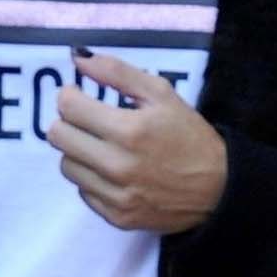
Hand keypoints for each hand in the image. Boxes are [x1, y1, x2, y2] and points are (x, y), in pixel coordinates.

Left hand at [47, 53, 228, 233]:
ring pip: (66, 166)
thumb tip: (78, 59)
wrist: (218, 188)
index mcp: (129, 130)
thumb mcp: (162, 94)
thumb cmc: (190, 136)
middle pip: (58, 137)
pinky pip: (83, 191)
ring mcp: (116, 195)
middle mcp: (118, 165)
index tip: (79, 96)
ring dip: (78, 152)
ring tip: (101, 147)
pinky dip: (92, 178)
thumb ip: (117, 73)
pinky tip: (113, 171)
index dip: (70, 96)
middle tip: (86, 121)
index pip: (68, 107)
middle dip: (68, 122)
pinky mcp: (117, 217)